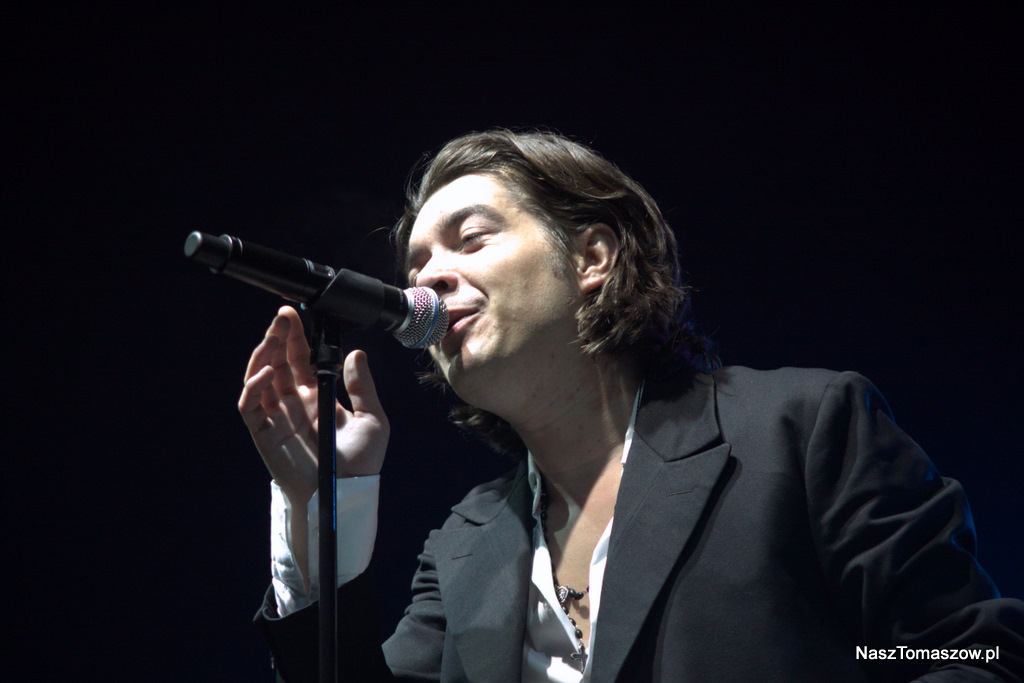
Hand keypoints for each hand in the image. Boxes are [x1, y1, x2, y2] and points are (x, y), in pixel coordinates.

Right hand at [238, 306, 389, 505]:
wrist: (347, 495)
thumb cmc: (361, 465)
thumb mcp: (373, 419)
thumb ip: (362, 387)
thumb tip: (356, 354)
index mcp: (317, 398)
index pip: (301, 360)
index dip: (296, 337)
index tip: (295, 315)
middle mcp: (294, 404)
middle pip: (279, 362)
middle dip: (278, 337)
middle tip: (282, 315)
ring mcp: (277, 418)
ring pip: (260, 379)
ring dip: (264, 355)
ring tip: (272, 335)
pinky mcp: (265, 434)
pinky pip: (251, 407)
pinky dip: (254, 387)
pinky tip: (267, 372)